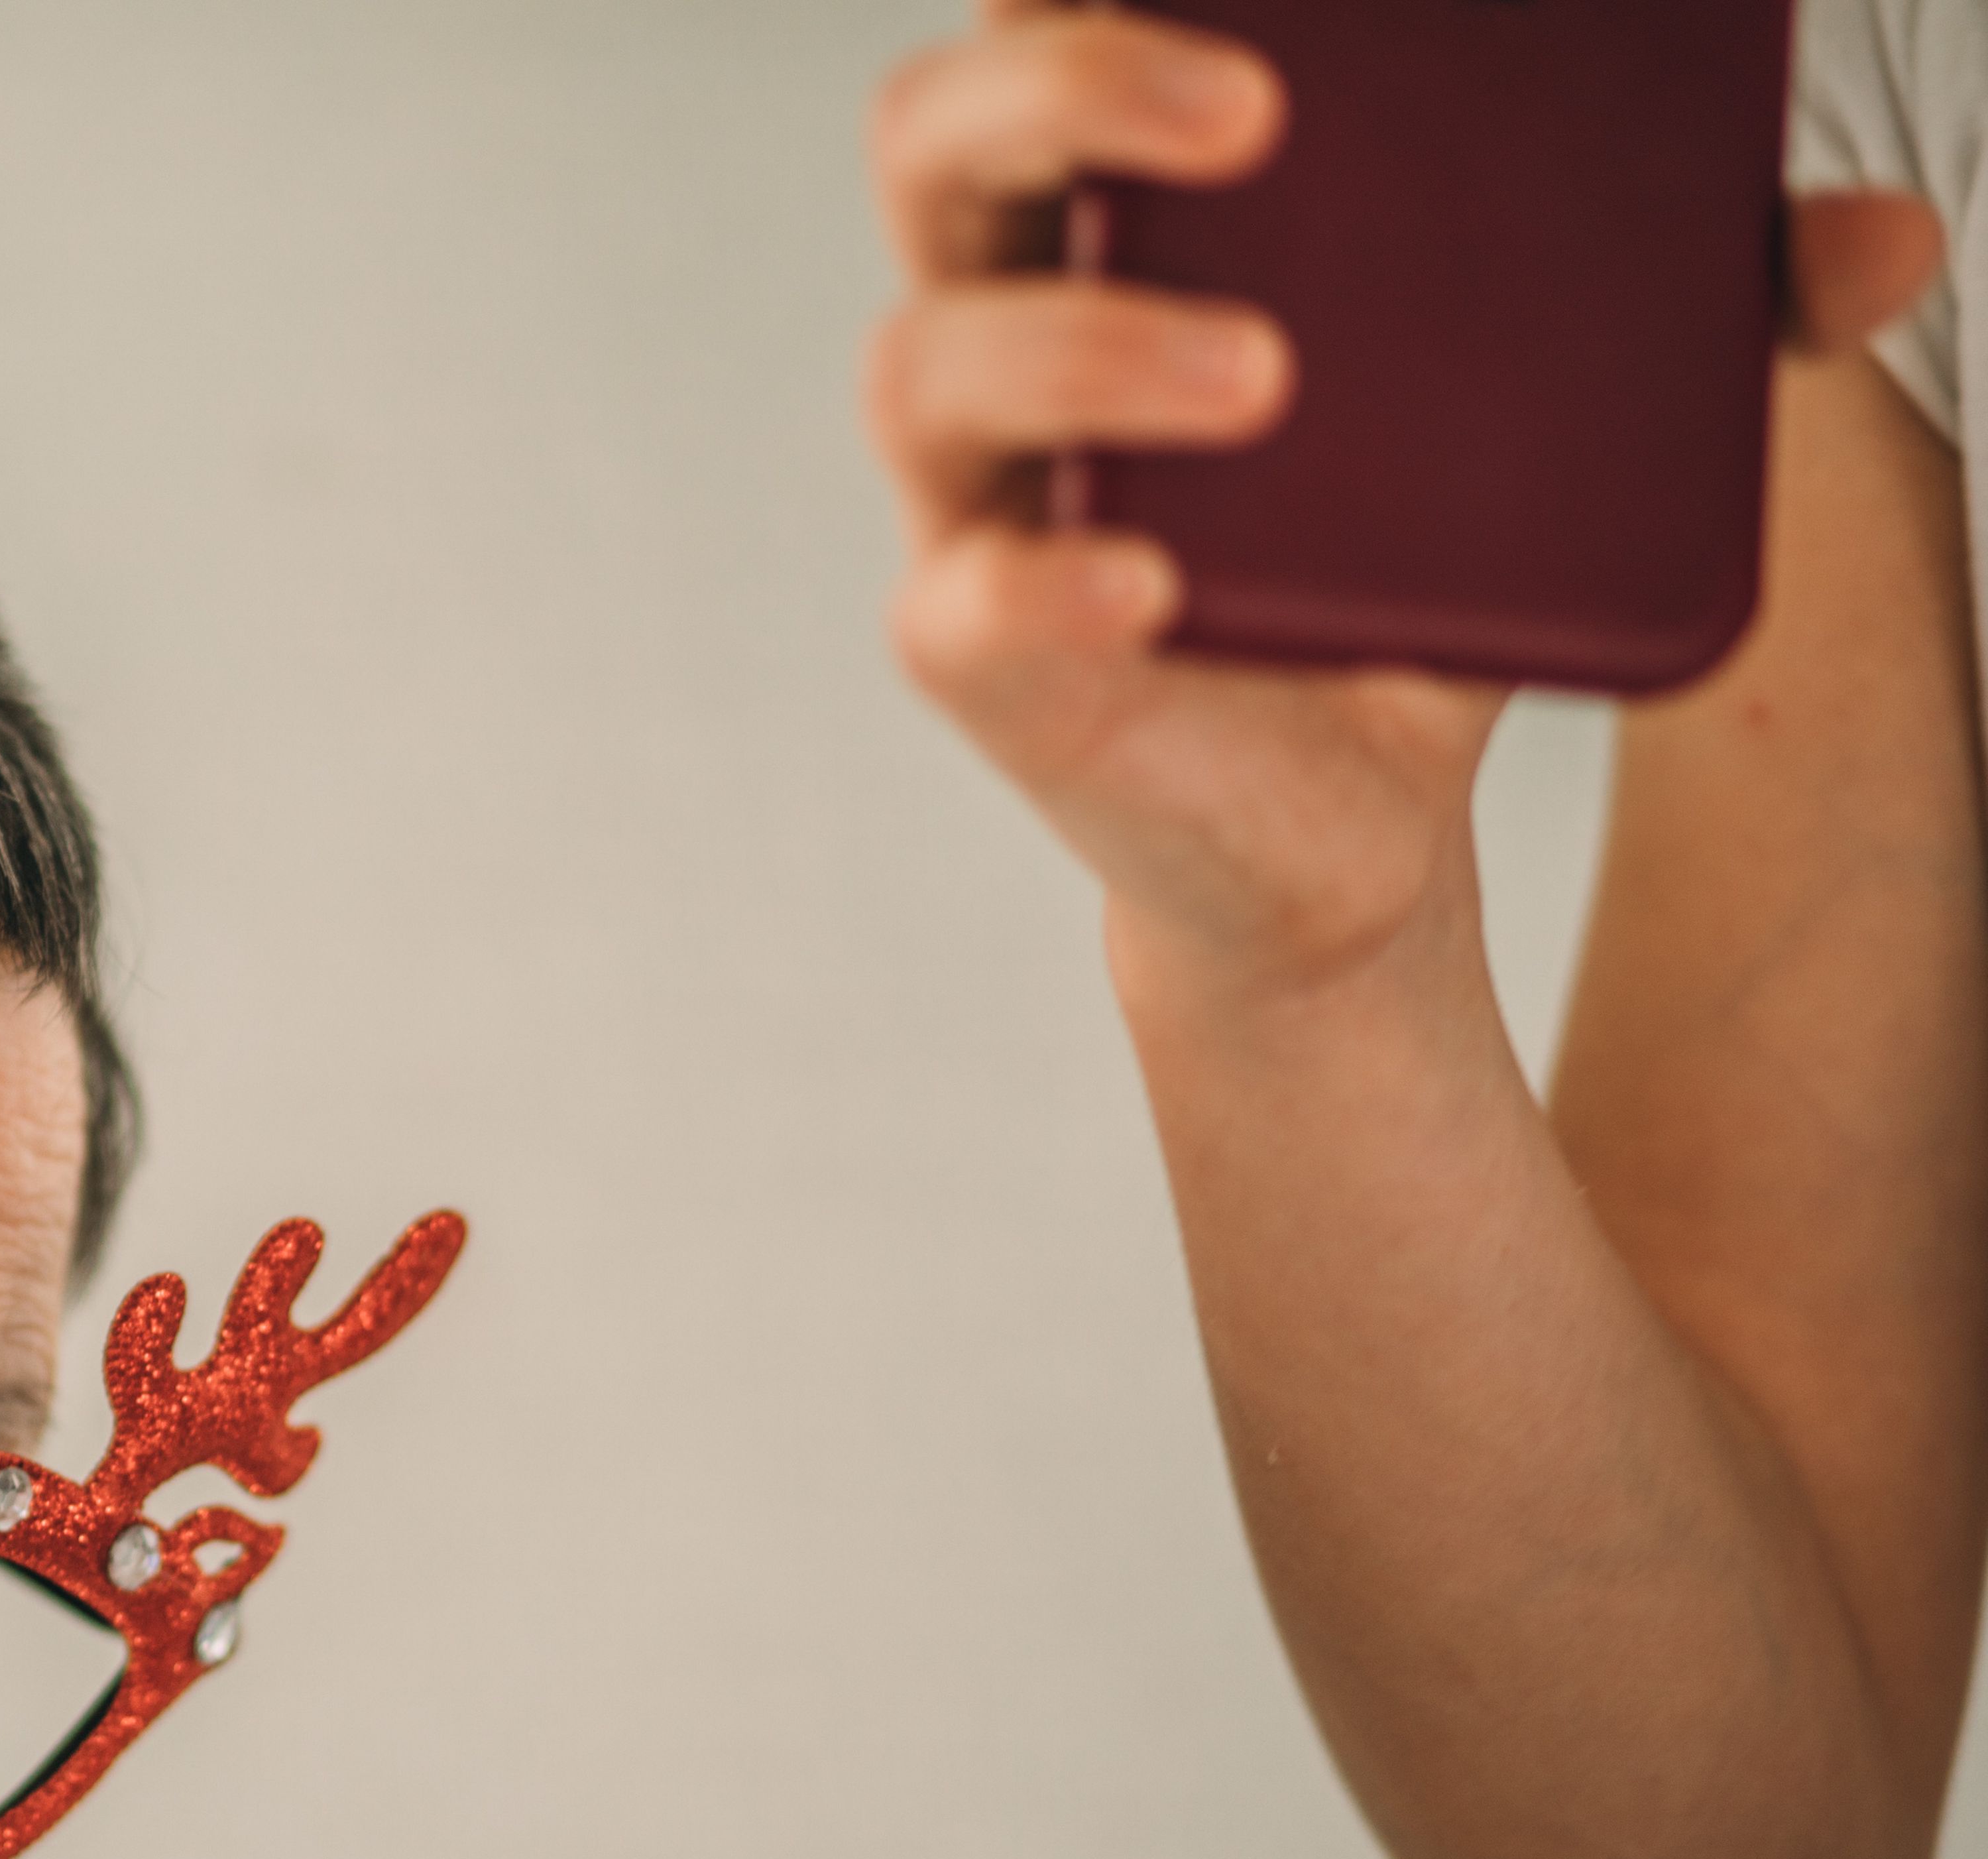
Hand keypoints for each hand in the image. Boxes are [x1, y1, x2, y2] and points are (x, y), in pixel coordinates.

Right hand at [860, 5, 1943, 1004]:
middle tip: (1256, 111)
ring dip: (1090, 347)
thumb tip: (1889, 237)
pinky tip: (1150, 582)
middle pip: (933, 145)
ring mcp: (985, 494)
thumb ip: (1696, 307)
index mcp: (1119, 220)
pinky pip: (964, 606)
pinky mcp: (989, 660)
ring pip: (926, 365)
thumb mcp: (1550, 412)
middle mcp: (1012, 326)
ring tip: (1267, 376)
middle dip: (1070, 89)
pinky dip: (1044, 586)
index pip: (1042, 39)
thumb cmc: (1407, 568)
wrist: (1359, 824)